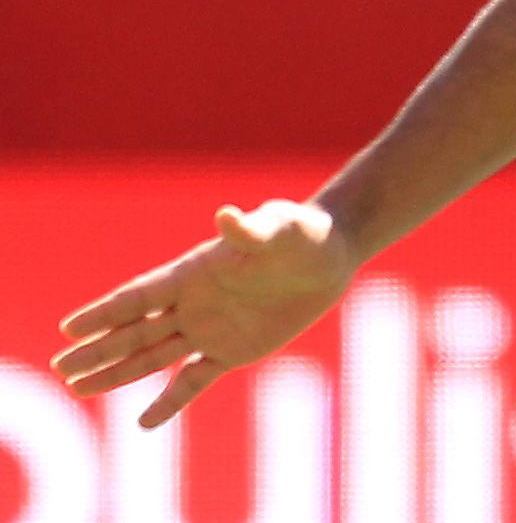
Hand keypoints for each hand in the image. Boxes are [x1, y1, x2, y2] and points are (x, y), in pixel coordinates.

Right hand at [52, 200, 358, 427]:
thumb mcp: (280, 227)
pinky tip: (143, 422)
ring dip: (118, 373)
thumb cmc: (303, 233)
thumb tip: (227, 216)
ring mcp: (210, 329)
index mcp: (194, 273)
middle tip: (60, 367)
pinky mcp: (233, 350)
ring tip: (79, 388)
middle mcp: (193, 303)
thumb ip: (250, 230)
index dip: (104, 313)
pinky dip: (170, 401)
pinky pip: (194, 380)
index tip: (68, 329)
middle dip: (97, 349)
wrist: (332, 256)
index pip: (139, 297)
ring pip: (153, 356)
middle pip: (134, 331)